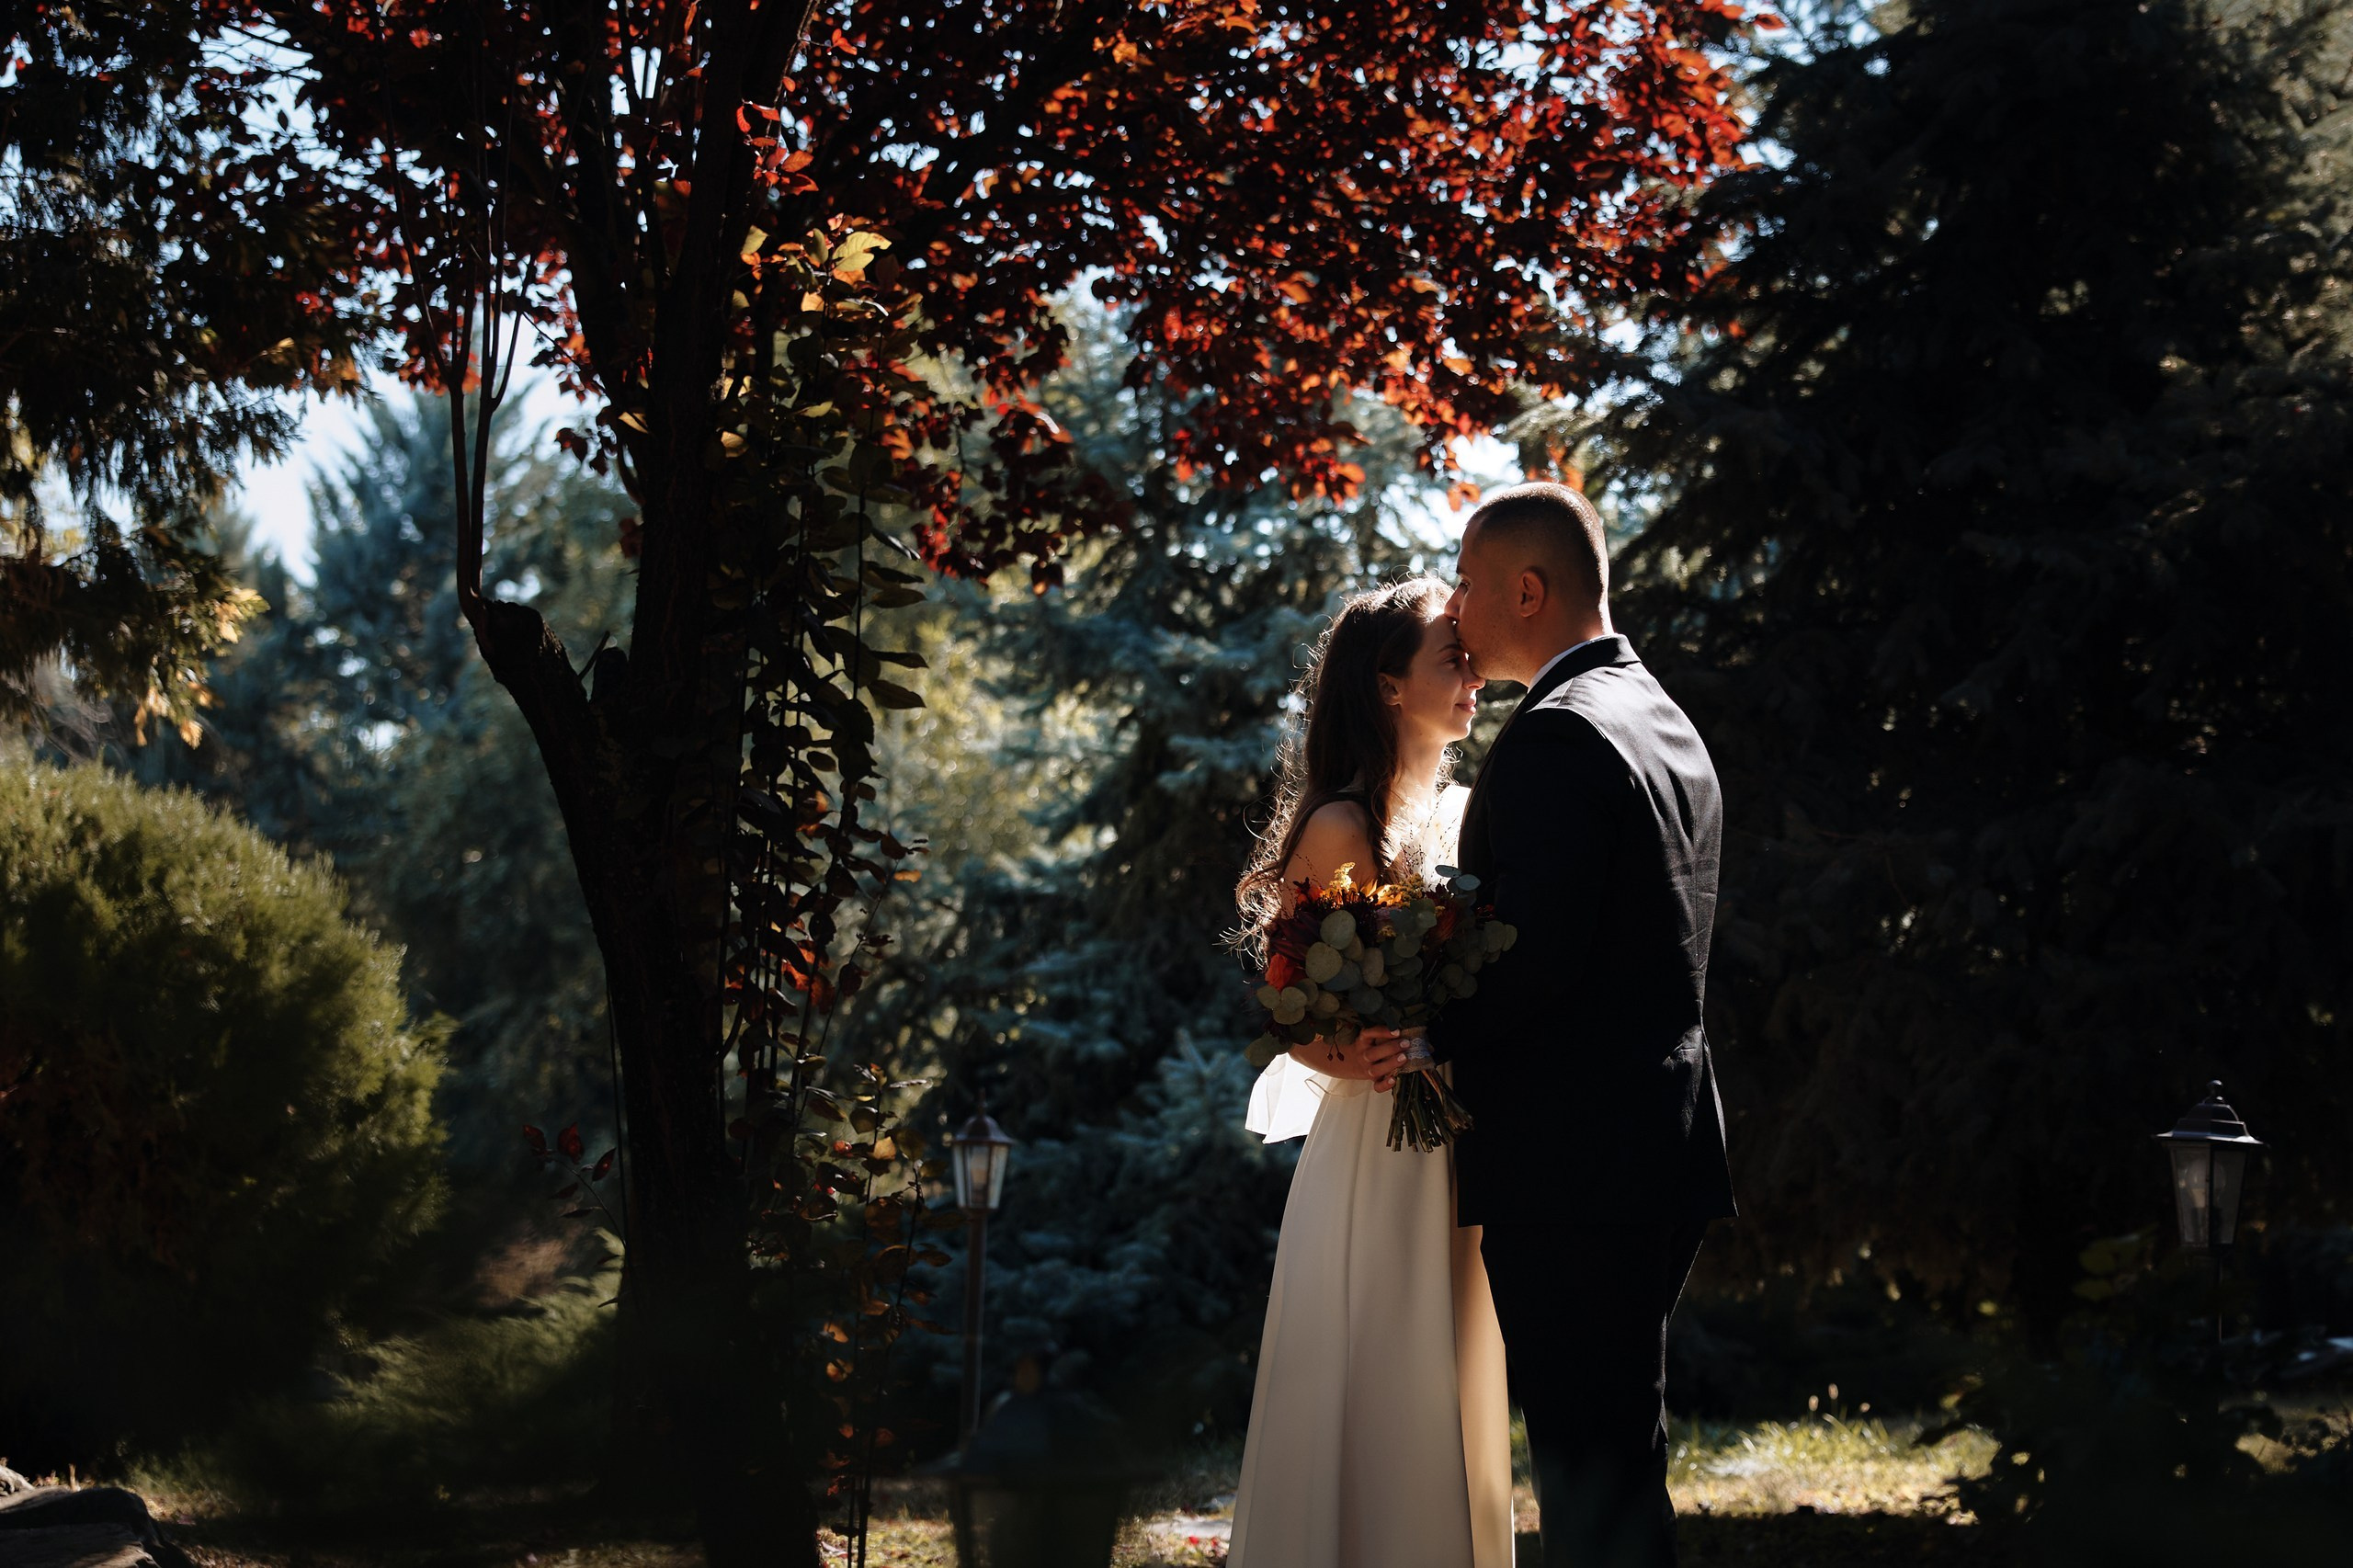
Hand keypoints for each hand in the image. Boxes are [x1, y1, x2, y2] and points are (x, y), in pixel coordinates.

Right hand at [1288, 1029, 1410, 1089]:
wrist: (1350, 1062)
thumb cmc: (1368, 1045)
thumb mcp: (1371, 1036)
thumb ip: (1386, 1031)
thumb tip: (1412, 1027)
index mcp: (1362, 1041)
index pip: (1369, 1034)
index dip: (1381, 1031)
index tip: (1397, 1030)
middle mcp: (1363, 1055)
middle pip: (1373, 1053)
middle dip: (1390, 1048)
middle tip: (1406, 1043)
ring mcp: (1367, 1069)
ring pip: (1375, 1069)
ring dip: (1390, 1063)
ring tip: (1404, 1058)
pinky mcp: (1372, 1080)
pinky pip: (1376, 1086)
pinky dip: (1385, 1084)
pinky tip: (1394, 1079)